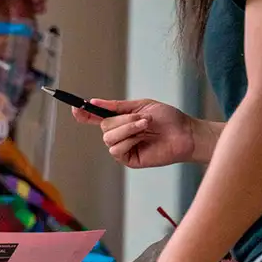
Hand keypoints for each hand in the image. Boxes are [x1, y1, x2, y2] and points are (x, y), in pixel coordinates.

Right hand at [72, 98, 195, 167]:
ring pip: (108, 138)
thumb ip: (116, 106)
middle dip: (122, 120)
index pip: (96, 118)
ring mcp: (123, 147)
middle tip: (141, 119)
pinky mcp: (129, 159)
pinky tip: (142, 138)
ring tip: (145, 126)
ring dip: (127, 129)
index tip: (76, 107)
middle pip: (104, 127)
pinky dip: (128, 141)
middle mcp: (119, 134)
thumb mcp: (141, 106)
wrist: (185, 133)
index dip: (84, 113)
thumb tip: (93, 103)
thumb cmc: (168, 119)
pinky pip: (116, 150)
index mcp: (121, 120)